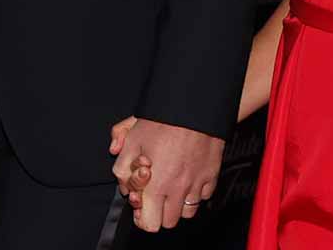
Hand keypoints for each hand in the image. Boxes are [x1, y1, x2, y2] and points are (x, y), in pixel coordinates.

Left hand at [109, 116, 223, 231]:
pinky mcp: (211, 176)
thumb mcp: (131, 140)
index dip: (142, 217)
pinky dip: (195, 192)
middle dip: (159, 212)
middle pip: (168, 222)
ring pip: (187, 213)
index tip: (141, 204)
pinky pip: (203, 196)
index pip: (149, 224)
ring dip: (177, 205)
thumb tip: (123, 184)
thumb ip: (121, 167)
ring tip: (171, 186)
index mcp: (156, 186)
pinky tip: (187, 177)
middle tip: (155, 194)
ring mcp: (197, 185)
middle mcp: (178, 190)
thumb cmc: (162, 122)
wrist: (192, 107)